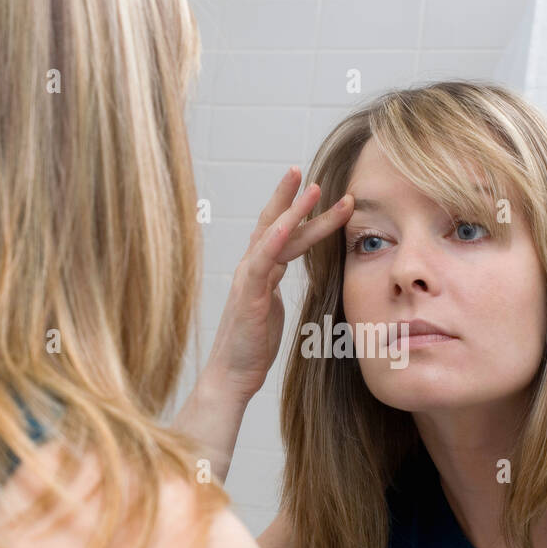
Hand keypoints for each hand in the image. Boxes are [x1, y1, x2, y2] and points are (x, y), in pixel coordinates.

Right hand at [202, 167, 353, 405]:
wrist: (231, 375)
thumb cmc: (251, 346)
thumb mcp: (271, 308)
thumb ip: (275, 286)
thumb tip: (284, 275)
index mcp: (259, 270)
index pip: (278, 231)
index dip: (295, 208)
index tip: (314, 188)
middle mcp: (251, 268)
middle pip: (273, 223)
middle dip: (292, 197)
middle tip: (309, 172)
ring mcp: (248, 279)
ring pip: (273, 236)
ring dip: (294, 210)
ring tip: (315, 188)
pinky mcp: (249, 295)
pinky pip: (261, 261)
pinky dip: (274, 240)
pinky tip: (286, 223)